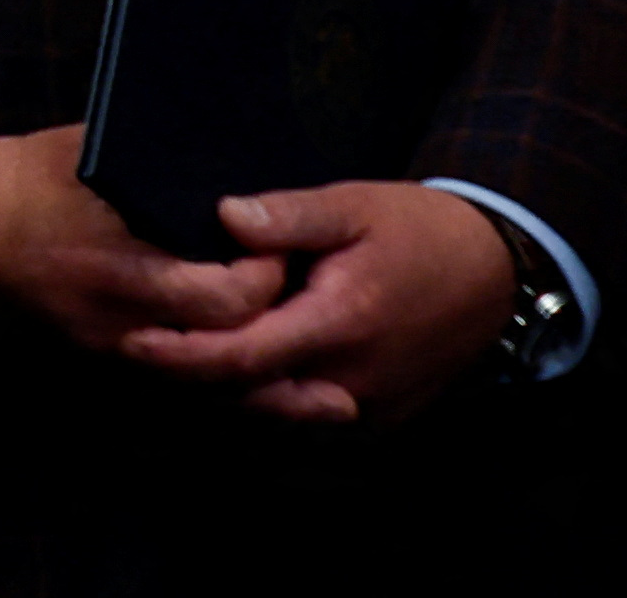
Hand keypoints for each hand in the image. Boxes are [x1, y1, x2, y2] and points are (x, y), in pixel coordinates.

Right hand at [0, 125, 289, 359]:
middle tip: (300, 290)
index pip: (220, 297)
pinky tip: (263, 375)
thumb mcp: (87, 150)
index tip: (285, 243)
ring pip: (205, 381)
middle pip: (224, 349)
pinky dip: (220, 377)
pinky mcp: (104, 357)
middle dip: (272, 324)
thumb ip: (157, 158)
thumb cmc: (21, 177)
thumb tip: (230, 143)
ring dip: (258, 372)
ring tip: (314, 366)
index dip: (266, 277)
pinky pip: (177, 379)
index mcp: (114, 263)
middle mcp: (116, 319)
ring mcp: (108, 346)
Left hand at [120, 180, 515, 425]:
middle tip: (136, 349)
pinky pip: (308, 422)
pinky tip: (234, 374)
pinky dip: (267, 403)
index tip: (132, 341)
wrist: (494, 272)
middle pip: (250, 397)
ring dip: (226, 394)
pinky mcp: (380, 419)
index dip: (182, 354)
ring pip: (277, 416)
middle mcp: (351, 381)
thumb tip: (224, 215)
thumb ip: (288, 215)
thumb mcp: (352, 205)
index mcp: (339, 325)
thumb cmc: (416, 230)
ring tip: (172, 361)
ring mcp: (368, 408)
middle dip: (191, 379)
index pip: (242, 358)